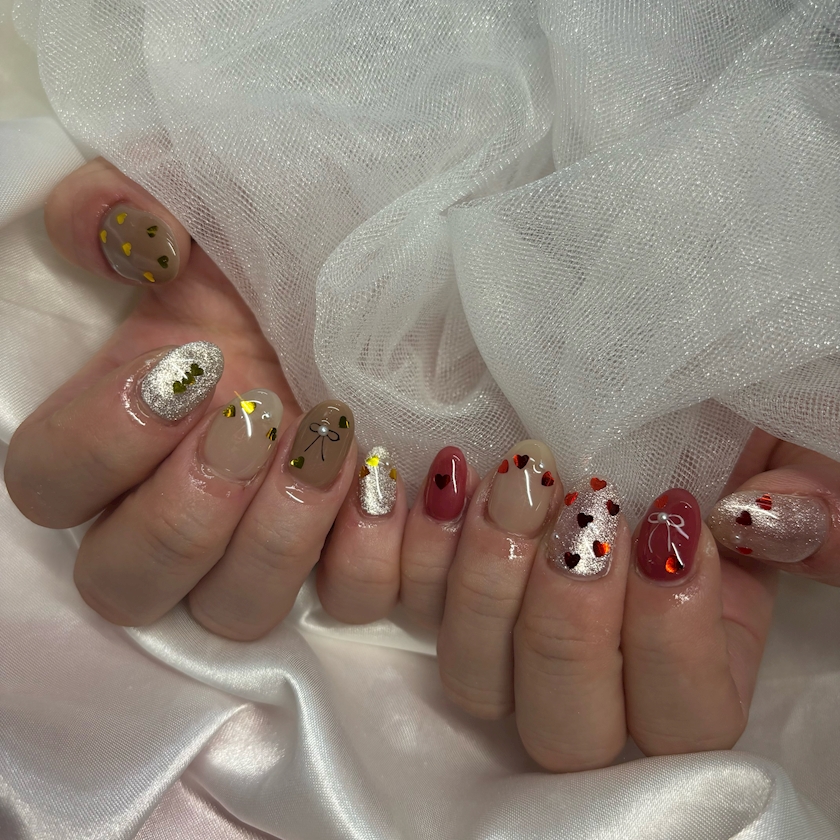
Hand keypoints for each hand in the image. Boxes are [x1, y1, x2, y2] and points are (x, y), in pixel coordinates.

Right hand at [4, 159, 409, 636]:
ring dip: (278, 534)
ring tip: (328, 439)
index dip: (102, 442)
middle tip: (253, 418)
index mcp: (119, 436)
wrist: (378, 298)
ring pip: (233, 611)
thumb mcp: (204, 217)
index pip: (48, 487)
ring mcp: (260, 548)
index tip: (190, 369)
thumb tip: (125, 236)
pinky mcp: (341, 559)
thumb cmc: (280, 263)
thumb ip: (131, 210)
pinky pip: (342, 602)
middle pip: (127, 584)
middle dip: (187, 510)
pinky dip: (364, 555)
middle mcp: (177, 511)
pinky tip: (382, 479)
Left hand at [399, 434, 805, 770]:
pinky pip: (379, 602)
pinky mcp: (427, 577)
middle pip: (564, 728)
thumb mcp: (776, 442)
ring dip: (487, 578)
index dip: (672, 641)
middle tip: (586, 508)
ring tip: (513, 480)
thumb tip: (772, 518)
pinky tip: (421, 482)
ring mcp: (499, 629)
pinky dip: (389, 550)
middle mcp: (593, 664)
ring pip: (472, 679)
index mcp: (693, 652)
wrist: (609, 364)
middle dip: (570, 622)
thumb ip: (815, 501)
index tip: (666, 521)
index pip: (681, 722)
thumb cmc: (700, 411)